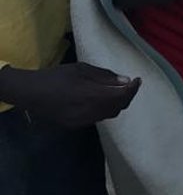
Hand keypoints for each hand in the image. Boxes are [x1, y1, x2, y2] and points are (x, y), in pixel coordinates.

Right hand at [0, 62, 140, 127]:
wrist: (31, 93)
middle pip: (118, 107)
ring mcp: (82, 121)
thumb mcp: (82, 69)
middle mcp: (89, 111)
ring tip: (119, 91)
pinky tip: (104, 100)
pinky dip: (107, 109)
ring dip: (118, 103)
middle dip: (128, 96)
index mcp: (91, 95)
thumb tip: (126, 81)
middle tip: (131, 85)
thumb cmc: (57, 76)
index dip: (133, 89)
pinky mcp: (76, 125)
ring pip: (110, 114)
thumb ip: (105, 76)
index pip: (121, 96)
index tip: (138, 79)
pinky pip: (99, 118)